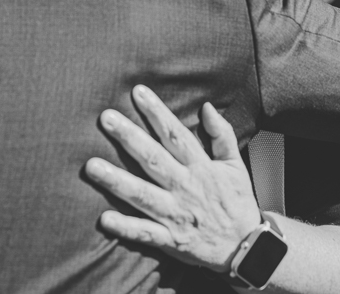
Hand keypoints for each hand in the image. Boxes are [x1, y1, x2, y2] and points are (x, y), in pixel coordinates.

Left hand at [85, 85, 260, 271]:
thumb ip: (221, 135)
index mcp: (201, 167)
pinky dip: (125, 227)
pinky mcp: (171, 240)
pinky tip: (104, 219)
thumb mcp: (235, 165)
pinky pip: (145, 233)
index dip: (157, 113)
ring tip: (91, 166)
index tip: (138, 93)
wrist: (248, 248)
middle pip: (153, 159)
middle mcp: (185, 187)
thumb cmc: (237, 203)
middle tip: (106, 118)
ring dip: (116, 181)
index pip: (175, 134)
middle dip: (129, 137)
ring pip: (142, 194)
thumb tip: (206, 107)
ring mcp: (176, 214)